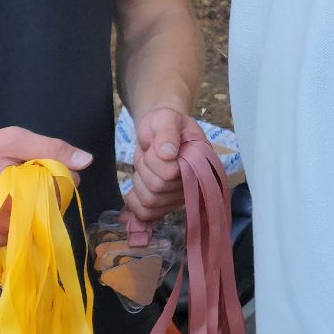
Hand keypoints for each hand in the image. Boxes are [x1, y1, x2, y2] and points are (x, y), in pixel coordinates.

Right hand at [0, 127, 92, 242]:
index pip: (65, 191)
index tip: (40, 165)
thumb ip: (50, 149)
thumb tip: (86, 160)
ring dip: (34, 202)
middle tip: (23, 174)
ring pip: (39, 219)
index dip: (59, 174)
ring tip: (13, 187)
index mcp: (22, 199)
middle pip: (54, 207)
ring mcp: (2, 237)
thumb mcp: (10, 141)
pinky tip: (6, 200)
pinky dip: (21, 214)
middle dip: (47, 188)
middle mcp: (14, 225)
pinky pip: (21, 229)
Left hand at [125, 106, 191, 223]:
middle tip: (147, 155)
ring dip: (139, 183)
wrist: (160, 130)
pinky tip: (134, 190)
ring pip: (151, 202)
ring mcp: (181, 195)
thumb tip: (168, 153)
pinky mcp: (167, 204)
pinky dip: (135, 204)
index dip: (154, 161)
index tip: (154, 146)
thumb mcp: (165, 119)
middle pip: (158, 188)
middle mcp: (195, 181)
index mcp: (199, 159)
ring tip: (145, 168)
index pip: (170, 173)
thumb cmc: (164, 123)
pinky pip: (148, 214)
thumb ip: (167, 133)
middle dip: (144, 169)